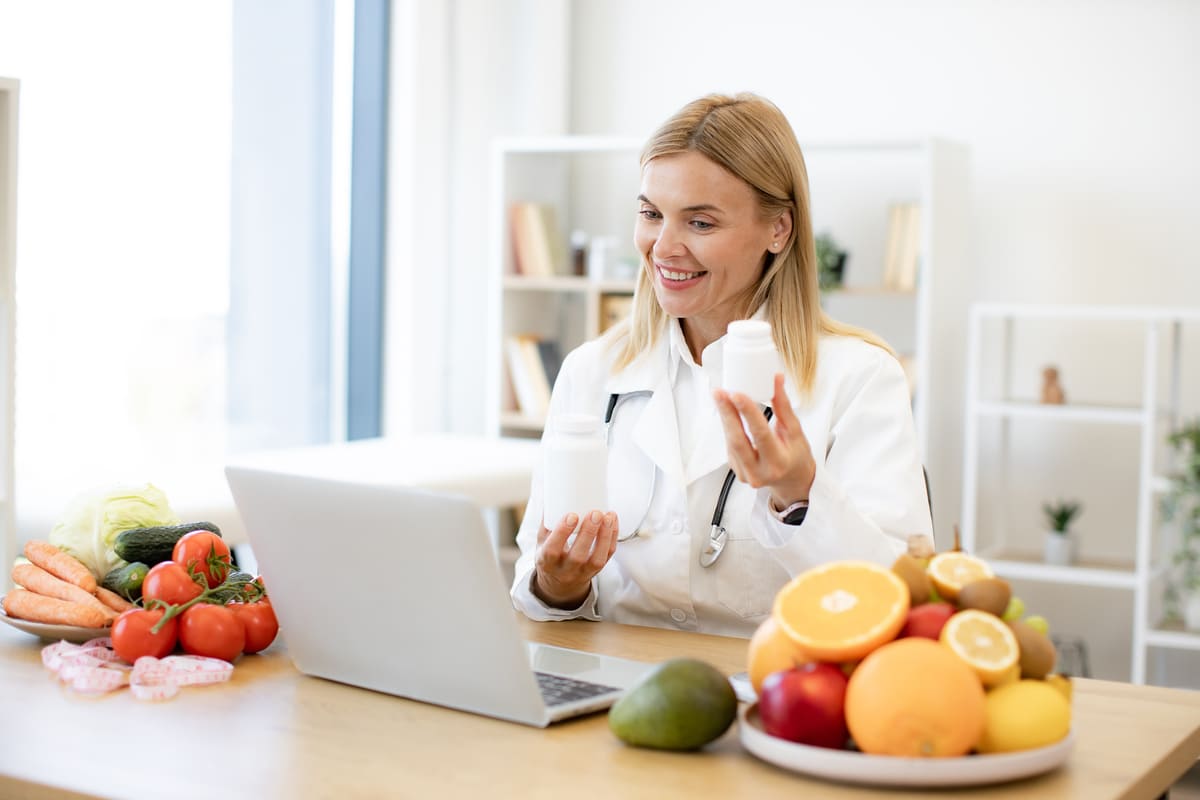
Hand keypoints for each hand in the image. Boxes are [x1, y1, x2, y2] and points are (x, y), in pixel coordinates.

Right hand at [532, 510, 618, 608]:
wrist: (560, 583)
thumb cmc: (550, 555)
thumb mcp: (542, 541)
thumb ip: (547, 520)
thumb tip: (552, 492)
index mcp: (547, 561)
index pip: (553, 550)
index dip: (562, 533)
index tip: (572, 515)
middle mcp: (565, 570)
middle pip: (578, 556)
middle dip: (588, 533)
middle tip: (595, 513)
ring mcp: (583, 572)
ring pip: (597, 559)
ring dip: (605, 536)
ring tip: (608, 516)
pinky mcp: (597, 570)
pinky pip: (608, 556)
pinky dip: (613, 537)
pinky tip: (612, 521)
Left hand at [713, 373, 814, 508]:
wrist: (792, 480)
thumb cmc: (797, 456)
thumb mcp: (796, 432)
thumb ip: (783, 406)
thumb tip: (776, 380)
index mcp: (778, 462)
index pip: (760, 434)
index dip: (747, 413)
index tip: (737, 394)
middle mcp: (759, 472)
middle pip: (737, 440)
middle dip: (727, 413)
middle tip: (720, 392)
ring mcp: (745, 474)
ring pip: (730, 442)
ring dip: (725, 418)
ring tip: (721, 397)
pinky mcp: (737, 471)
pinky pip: (729, 446)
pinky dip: (729, 428)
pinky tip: (727, 413)